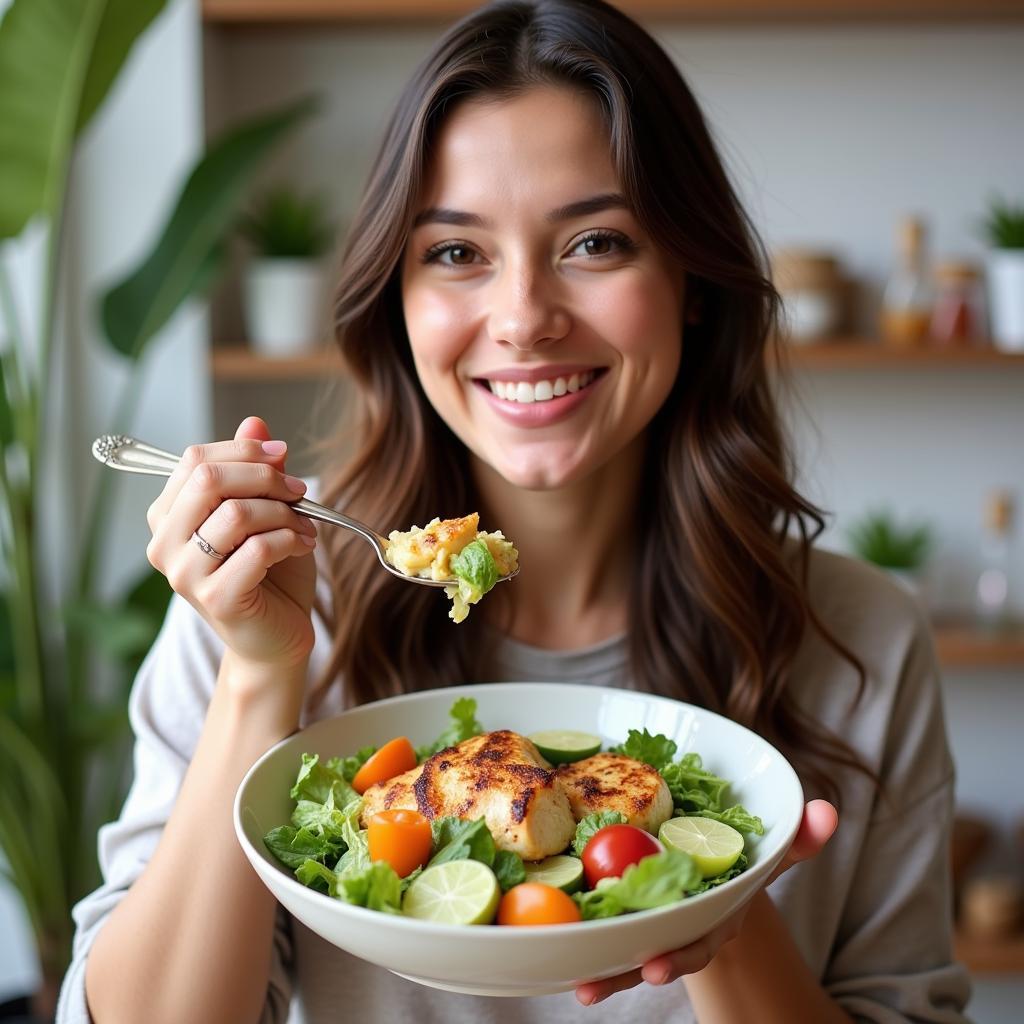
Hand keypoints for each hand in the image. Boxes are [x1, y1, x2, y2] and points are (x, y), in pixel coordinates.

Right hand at [146, 416, 318, 671]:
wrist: (277, 636)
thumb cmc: (269, 573)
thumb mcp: (265, 511)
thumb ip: (254, 469)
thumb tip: (255, 422)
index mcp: (167, 517)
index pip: (195, 460)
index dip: (243, 450)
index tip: (282, 457)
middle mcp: (164, 544)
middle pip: (209, 480)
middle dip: (264, 477)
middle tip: (299, 490)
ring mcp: (185, 575)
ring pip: (237, 514)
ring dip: (284, 512)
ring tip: (305, 524)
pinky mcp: (216, 599)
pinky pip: (258, 549)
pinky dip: (291, 539)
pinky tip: (304, 545)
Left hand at [575, 799, 838, 1005]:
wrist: (717, 874)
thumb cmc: (743, 866)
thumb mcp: (771, 852)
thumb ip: (797, 837)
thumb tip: (828, 812)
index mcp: (713, 919)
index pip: (697, 944)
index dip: (677, 958)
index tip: (655, 969)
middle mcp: (680, 930)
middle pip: (650, 956)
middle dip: (624, 974)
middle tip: (592, 987)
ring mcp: (653, 926)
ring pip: (624, 952)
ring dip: (601, 970)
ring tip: (574, 986)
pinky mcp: (628, 915)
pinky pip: (605, 928)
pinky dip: (584, 938)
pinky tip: (557, 949)